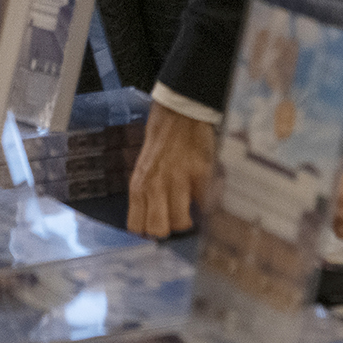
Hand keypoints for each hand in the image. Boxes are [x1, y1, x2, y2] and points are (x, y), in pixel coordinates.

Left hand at [127, 102, 215, 237]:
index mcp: (139, 183)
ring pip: (181, 223)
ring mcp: (178, 180)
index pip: (136, 226)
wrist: (180, 112)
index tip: (156, 225)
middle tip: (174, 218)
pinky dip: (206, 203)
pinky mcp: (200, 175)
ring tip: (190, 209)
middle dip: (169, 229)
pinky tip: (203, 194)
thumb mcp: (144, 166)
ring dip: (188, 219)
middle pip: (159, 230)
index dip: (147, 230)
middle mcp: (155, 185)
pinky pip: (205, 204)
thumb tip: (153, 218)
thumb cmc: (161, 139)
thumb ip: (146, 191)